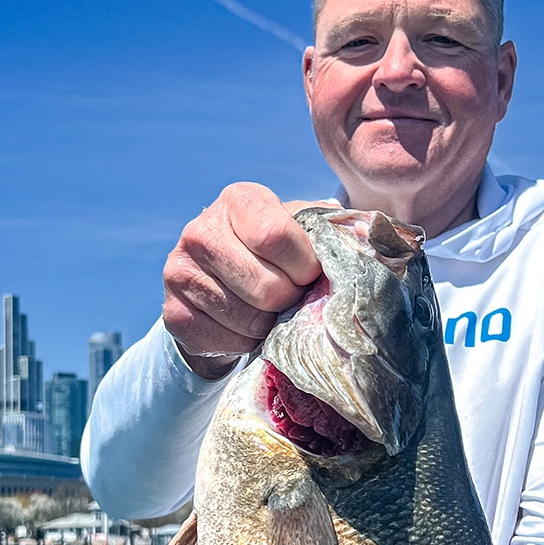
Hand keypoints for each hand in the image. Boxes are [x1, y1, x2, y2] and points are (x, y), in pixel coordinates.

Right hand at [162, 184, 324, 378]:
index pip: (276, 236)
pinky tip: (246, 327)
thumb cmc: (276, 256)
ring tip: (270, 312)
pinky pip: (226, 341)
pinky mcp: (172, 312)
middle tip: (290, 298)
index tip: (310, 274)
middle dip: (289, 301)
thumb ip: (332, 232)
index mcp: (238, 200)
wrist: (222, 285)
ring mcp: (179, 272)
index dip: (304, 266)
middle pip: (266, 287)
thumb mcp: (302, 232)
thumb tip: (371, 242)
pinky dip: (246, 343)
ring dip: (269, 325)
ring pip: (248, 319)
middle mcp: (200, 231)